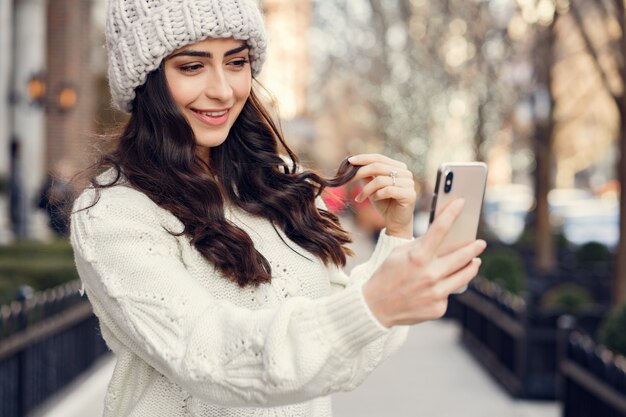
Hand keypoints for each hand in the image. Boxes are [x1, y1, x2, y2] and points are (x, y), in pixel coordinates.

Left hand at [348, 154, 415, 238]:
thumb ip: (367, 176)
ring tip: (360, 198)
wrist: (396, 223)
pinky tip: (374, 199)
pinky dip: (377, 195)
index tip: (349, 161)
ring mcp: (409, 183)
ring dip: (366, 189)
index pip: (379, 158)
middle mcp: (405, 173)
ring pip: (381, 180)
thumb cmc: (385, 204)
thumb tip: (354, 164)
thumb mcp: (372, 188)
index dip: (363, 158)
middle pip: (378, 166)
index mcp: (398, 167)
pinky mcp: (409, 195)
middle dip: (360, 172)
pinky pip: (388, 190)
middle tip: (347, 179)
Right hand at [362, 199, 486, 326]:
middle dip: (474, 247)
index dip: (452, 213)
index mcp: (417, 257)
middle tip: (481, 243)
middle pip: (463, 256)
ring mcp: (435, 293)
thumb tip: (441, 236)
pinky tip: (441, 285)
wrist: (375, 307)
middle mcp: (429, 274)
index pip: (440, 229)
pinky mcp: (438, 308)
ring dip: (472, 266)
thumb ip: (420, 245)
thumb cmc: (387, 275)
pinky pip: (449, 292)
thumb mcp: (398, 254)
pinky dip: (447, 286)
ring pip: (464, 276)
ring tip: (475, 261)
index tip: (462, 203)